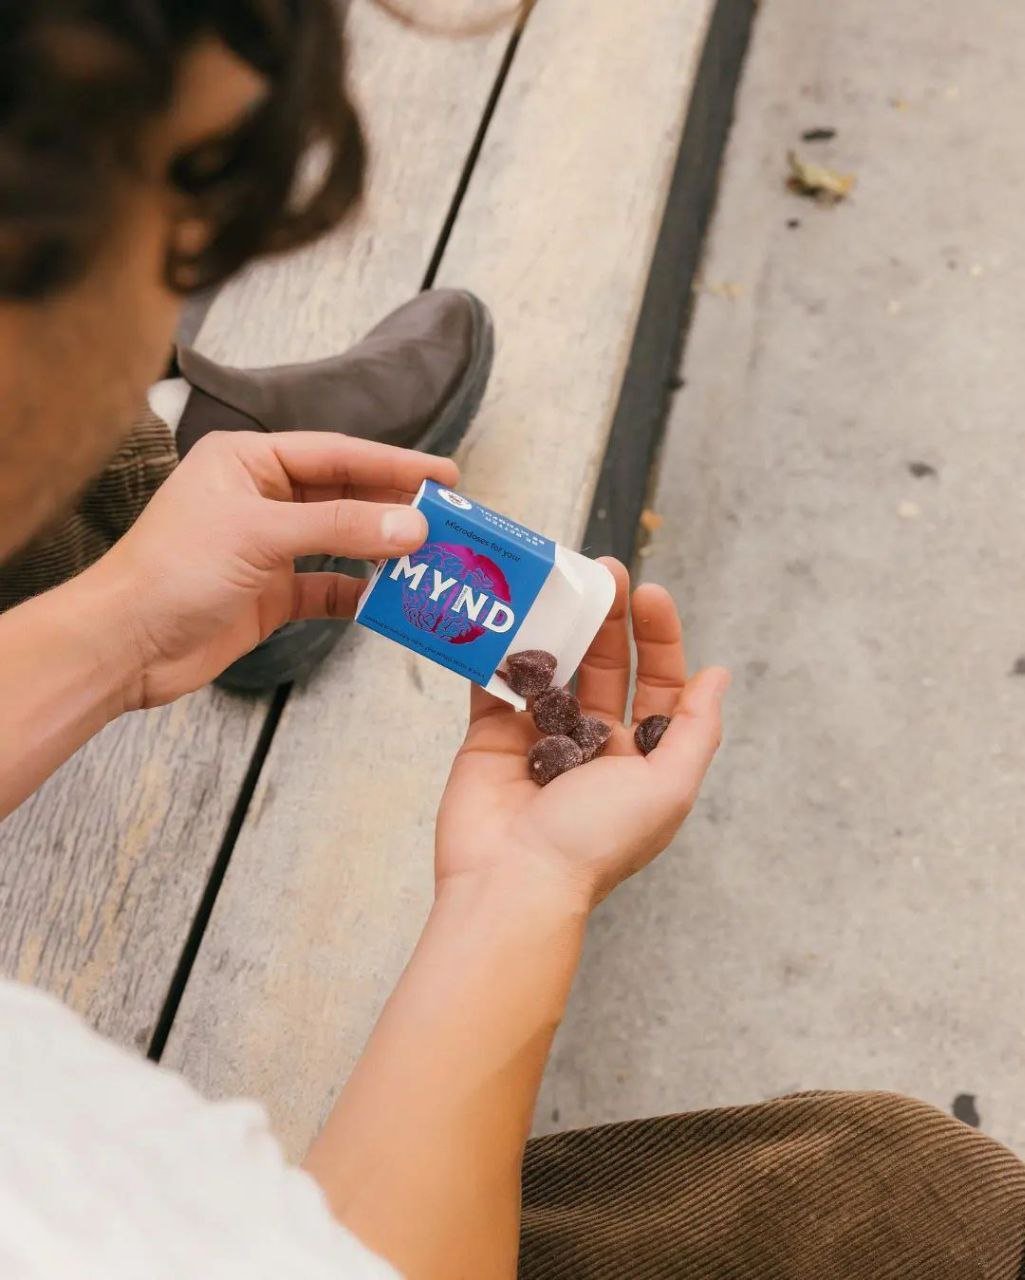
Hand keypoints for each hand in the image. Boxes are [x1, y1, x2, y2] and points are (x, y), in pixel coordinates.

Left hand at [84, 429, 456, 708]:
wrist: (125, 645)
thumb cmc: (174, 571)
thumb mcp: (261, 535)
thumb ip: (340, 527)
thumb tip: (412, 527)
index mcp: (248, 462)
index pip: (336, 454)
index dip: (393, 464)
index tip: (444, 476)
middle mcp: (260, 499)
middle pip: (344, 495)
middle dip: (394, 508)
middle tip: (449, 518)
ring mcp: (266, 548)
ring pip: (340, 541)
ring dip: (381, 550)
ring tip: (430, 557)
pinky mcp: (269, 594)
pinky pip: (326, 587)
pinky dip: (356, 593)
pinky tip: (386, 598)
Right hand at [436, 559, 728, 909]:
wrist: (511, 884)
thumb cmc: (593, 843)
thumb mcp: (666, 788)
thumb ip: (693, 730)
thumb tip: (718, 676)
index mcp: (637, 759)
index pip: (657, 684)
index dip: (659, 638)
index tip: (649, 595)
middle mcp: (590, 745)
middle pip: (604, 666)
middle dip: (608, 618)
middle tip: (603, 571)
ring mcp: (537, 738)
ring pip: (552, 667)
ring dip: (558, 623)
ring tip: (559, 581)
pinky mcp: (489, 738)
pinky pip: (495, 683)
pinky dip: (499, 649)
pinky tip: (509, 611)